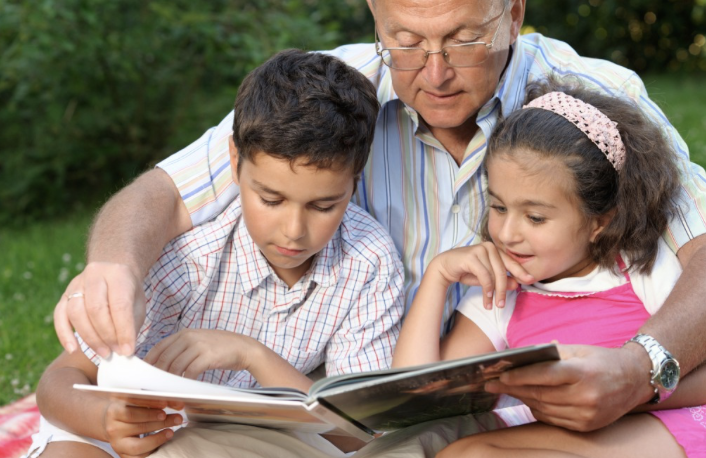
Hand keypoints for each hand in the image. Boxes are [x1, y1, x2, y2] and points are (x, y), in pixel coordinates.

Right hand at [54, 262, 145, 357]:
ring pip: (76, 312)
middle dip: (106, 335)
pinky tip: (73, 349)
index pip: (119, 305)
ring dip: (89, 338)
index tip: (127, 351)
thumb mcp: (137, 304)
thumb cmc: (128, 293)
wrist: (114, 271)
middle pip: (96, 309)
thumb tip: (124, 352)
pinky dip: (64, 334)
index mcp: (118, 274)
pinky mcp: (64, 294)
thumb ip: (131, 325)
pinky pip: (59, 316)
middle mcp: (95, 275)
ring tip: (103, 352)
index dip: (124, 331)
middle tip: (115, 352)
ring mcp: (76, 283)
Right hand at [103, 399, 182, 457]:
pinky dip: (152, 450)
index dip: (150, 407)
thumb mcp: (136, 401)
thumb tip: (178, 404)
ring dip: (158, 438)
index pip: (132, 410)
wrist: (112, 423)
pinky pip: (138, 457)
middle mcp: (113, 429)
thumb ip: (154, 401)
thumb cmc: (128, 410)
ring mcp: (117, 444)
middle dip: (161, 422)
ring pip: (138, 445)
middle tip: (177, 419)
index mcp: (114, 412)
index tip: (165, 405)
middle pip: (139, 427)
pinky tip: (162, 442)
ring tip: (170, 432)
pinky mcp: (123, 455)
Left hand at [144, 329, 256, 378]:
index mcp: (184, 333)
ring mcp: (198, 345)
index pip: (158, 347)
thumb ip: (182, 349)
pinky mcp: (208, 356)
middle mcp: (189, 337)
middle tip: (153, 388)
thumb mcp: (199, 342)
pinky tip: (185, 387)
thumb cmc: (220, 348)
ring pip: (175, 366)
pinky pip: (190, 371)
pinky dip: (185, 381)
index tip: (144, 375)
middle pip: (165, 358)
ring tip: (168, 391)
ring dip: (170, 381)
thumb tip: (163, 364)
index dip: (149, 362)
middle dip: (157, 375)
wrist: (244, 347)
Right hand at [433, 242, 533, 308]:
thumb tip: (517, 285)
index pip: (511, 262)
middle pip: (502, 271)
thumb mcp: (486, 278)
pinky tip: (486, 298)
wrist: (443, 267)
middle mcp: (489, 247)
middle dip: (503, 290)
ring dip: (493, 293)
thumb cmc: (465, 270)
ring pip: (493, 275)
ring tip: (491, 304)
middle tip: (502, 305)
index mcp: (494, 249)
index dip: (521, 272)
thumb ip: (500, 279)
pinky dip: (486, 289)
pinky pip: (484, 276)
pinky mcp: (471, 256)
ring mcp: (480, 249)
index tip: (530, 281)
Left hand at [485, 344, 653, 430]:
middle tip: (493, 384)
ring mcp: (587, 414)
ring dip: (522, 398)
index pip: (545, 375)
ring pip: (544, 408)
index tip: (500, 375)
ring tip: (507, 390)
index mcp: (583, 372)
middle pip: (540, 393)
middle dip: (512, 388)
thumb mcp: (578, 350)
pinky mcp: (586, 426)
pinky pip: (553, 419)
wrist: (635, 380)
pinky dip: (538, 409)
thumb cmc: (602, 360)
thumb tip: (520, 358)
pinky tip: (529, 400)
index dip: (520, 376)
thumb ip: (550, 354)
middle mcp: (586, 396)